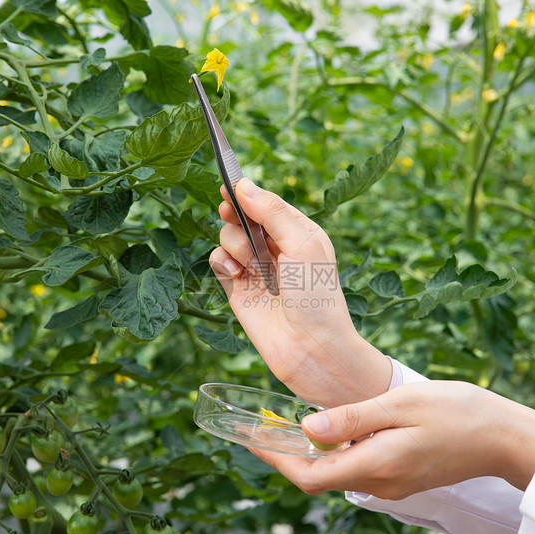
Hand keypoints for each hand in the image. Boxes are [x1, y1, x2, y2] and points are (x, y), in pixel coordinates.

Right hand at [209, 179, 389, 406]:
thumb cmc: (317, 296)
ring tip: (250, 263)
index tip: (229, 185)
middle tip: (231, 212)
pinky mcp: (237, 287)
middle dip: (236, 213)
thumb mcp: (302, 244)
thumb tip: (243, 185)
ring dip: (234, 242)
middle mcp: (275, 247)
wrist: (310, 348)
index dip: (248, 192)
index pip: (267, 202)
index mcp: (298, 232)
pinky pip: (218, 260)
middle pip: (243, 214)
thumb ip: (272, 212)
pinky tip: (236, 273)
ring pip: (228, 235)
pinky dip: (222, 261)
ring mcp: (255, 267)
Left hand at [250, 381, 534, 498]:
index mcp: (375, 465)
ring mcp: (392, 484)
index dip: (275, 459)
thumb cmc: (456, 412)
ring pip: (337, 474)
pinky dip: (337, 453)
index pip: (309, 475)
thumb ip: (351, 419)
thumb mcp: (399, 405)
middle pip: (319, 478)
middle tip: (264, 425)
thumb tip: (305, 430)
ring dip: (311, 453)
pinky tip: (333, 429)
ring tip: (289, 422)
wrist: (504, 437)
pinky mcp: (402, 478)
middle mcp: (379, 483)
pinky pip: (358, 469)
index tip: (251, 437)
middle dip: (287, 455)